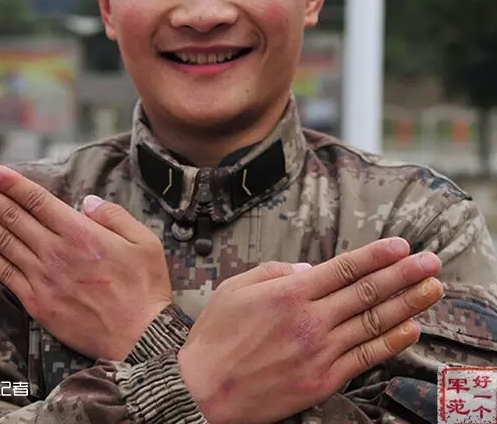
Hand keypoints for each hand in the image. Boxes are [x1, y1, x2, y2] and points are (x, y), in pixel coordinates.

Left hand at [0, 164, 171, 359]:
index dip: (11, 183)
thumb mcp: (144, 242)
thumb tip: (87, 200)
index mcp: (82, 233)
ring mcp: (43, 278)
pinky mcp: (37, 302)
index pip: (37, 201)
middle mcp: (56, 252)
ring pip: (2, 242)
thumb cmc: (145, 287)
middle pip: (12, 217)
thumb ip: (114, 216)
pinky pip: (5, 274)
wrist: (139, 336)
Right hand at [178, 238, 443, 423]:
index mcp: (288, 293)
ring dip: (407, 304)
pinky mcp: (322, 380)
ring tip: (432, 290)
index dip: (376, 255)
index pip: (344, 268)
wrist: (205, 390)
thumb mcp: (234, 289)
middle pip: (367, 292)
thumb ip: (274, 272)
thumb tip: (310, 270)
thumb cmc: (215, 337)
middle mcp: (310, 320)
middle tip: (431, 262)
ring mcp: (319, 352)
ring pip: (373, 323)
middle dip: (404, 274)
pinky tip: (409, 329)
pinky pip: (365, 358)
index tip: (401, 246)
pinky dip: (391, 342)